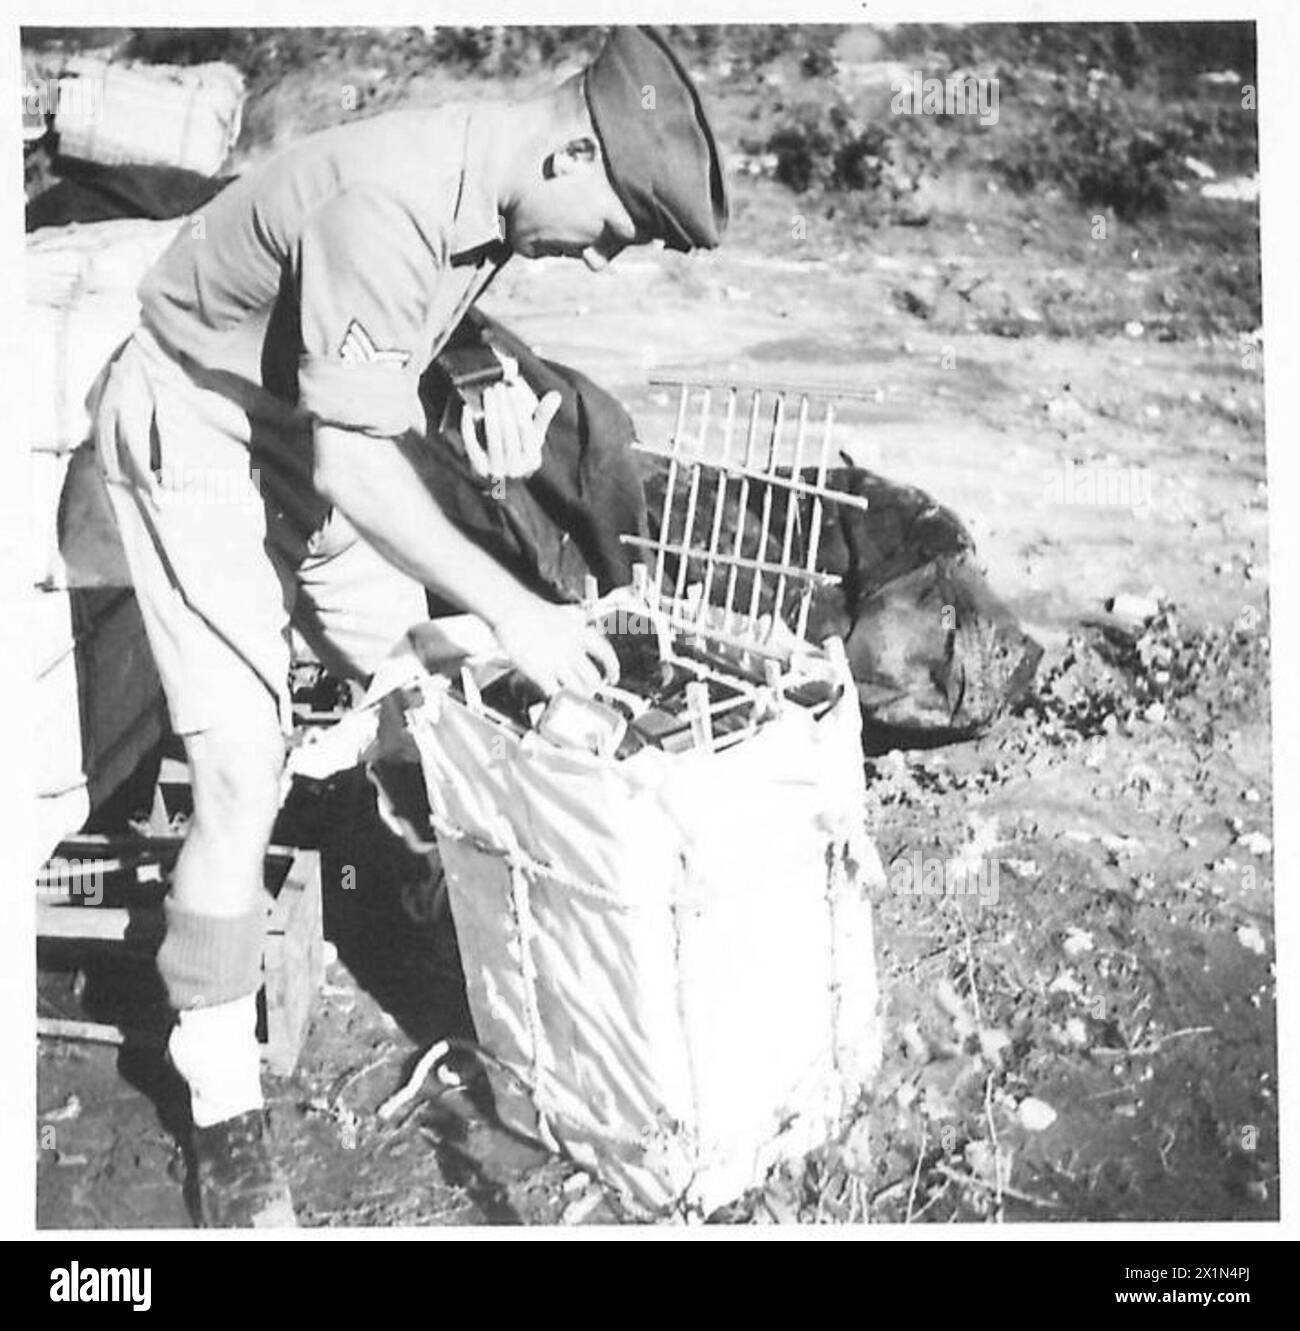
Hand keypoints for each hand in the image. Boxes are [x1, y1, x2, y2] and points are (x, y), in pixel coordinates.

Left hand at [461, 377, 560, 482]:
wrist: (499, 482)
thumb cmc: (518, 453)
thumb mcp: (533, 439)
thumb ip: (543, 416)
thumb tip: (555, 395)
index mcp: (532, 459)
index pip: (526, 429)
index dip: (518, 408)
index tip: (512, 389)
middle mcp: (516, 467)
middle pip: (508, 430)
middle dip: (502, 406)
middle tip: (497, 387)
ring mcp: (496, 469)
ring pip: (493, 435)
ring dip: (489, 411)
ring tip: (487, 393)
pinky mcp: (478, 468)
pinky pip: (473, 443)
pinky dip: (469, 425)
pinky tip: (468, 410)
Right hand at [492, 597, 619, 697]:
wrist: (511, 610)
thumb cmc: (531, 610)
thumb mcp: (563, 614)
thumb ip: (575, 623)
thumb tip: (582, 623)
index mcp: (581, 633)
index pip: (606, 653)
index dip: (613, 667)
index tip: (614, 676)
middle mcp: (573, 649)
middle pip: (593, 677)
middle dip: (594, 687)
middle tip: (590, 691)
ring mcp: (558, 663)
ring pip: (579, 689)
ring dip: (579, 696)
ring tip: (575, 697)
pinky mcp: (542, 673)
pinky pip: (556, 693)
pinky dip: (559, 699)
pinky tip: (556, 698)